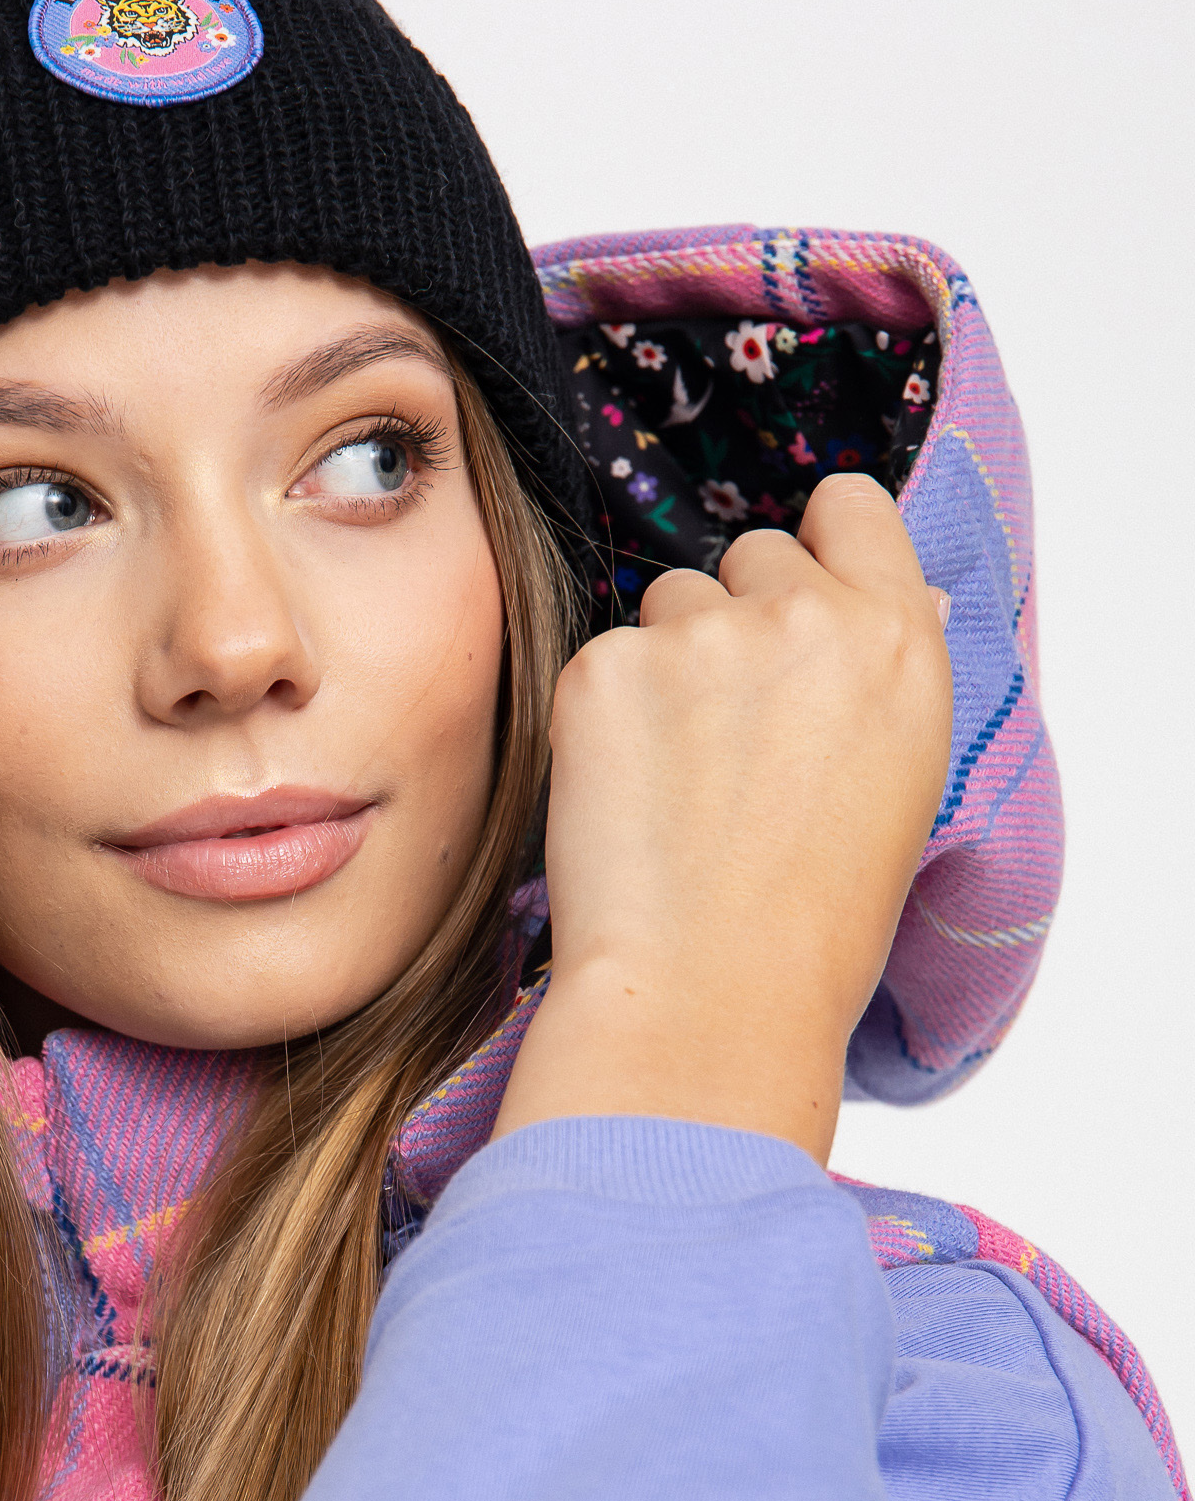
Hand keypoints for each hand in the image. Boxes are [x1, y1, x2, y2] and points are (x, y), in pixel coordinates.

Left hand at [495, 475, 952, 1164]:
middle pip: (751, 557)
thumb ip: (877, 675)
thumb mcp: (900, 781)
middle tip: (730, 739)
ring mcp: (699, 634)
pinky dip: (601, 719)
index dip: (817, 545)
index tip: (796, 592)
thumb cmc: (817, 922)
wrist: (713, 993)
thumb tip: (862, 605)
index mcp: (901, 636)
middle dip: (736, 622)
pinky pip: (599, 661)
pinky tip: (627, 801)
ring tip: (679, 783)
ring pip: (667, 604)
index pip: (851, 507)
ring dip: (665, 667)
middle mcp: (806, 614)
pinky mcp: (603, 667)